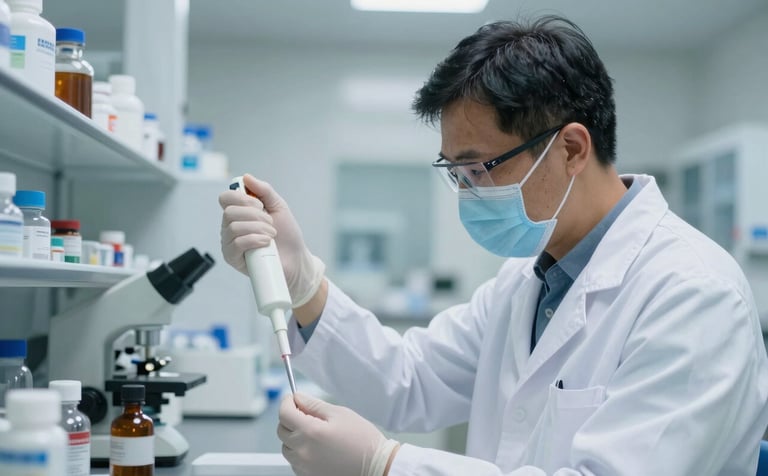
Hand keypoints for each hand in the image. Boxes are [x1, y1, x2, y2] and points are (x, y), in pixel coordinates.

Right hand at [219, 174, 324, 306]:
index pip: (226, 198)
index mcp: (239, 213)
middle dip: (256, 215)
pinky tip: (266, 243)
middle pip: (230, 212)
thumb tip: (246, 177)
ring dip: (259, 229)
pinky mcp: (233, 259)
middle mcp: (230, 227)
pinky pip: (236, 244)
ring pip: (234, 227)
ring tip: (271, 235)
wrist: (296, 260)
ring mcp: (230, 243)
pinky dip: (254, 240)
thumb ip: (264, 191)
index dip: (242, 198)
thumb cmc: (287, 235)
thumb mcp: (278, 207)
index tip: (260, 204)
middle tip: (270, 223)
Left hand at [278, 393, 399, 475]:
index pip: (284, 413)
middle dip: (289, 418)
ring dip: (293, 436)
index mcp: (310, 432)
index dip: (287, 402)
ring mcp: (304, 467)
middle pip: (281, 430)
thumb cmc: (362, 440)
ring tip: (313, 432)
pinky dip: (299, 452)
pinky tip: (315, 447)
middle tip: (305, 413)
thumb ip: (314, 404)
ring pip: (286, 447)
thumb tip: (298, 398)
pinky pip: (294, 461)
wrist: (376, 466)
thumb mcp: (340, 413)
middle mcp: (302, 452)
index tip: (293, 398)